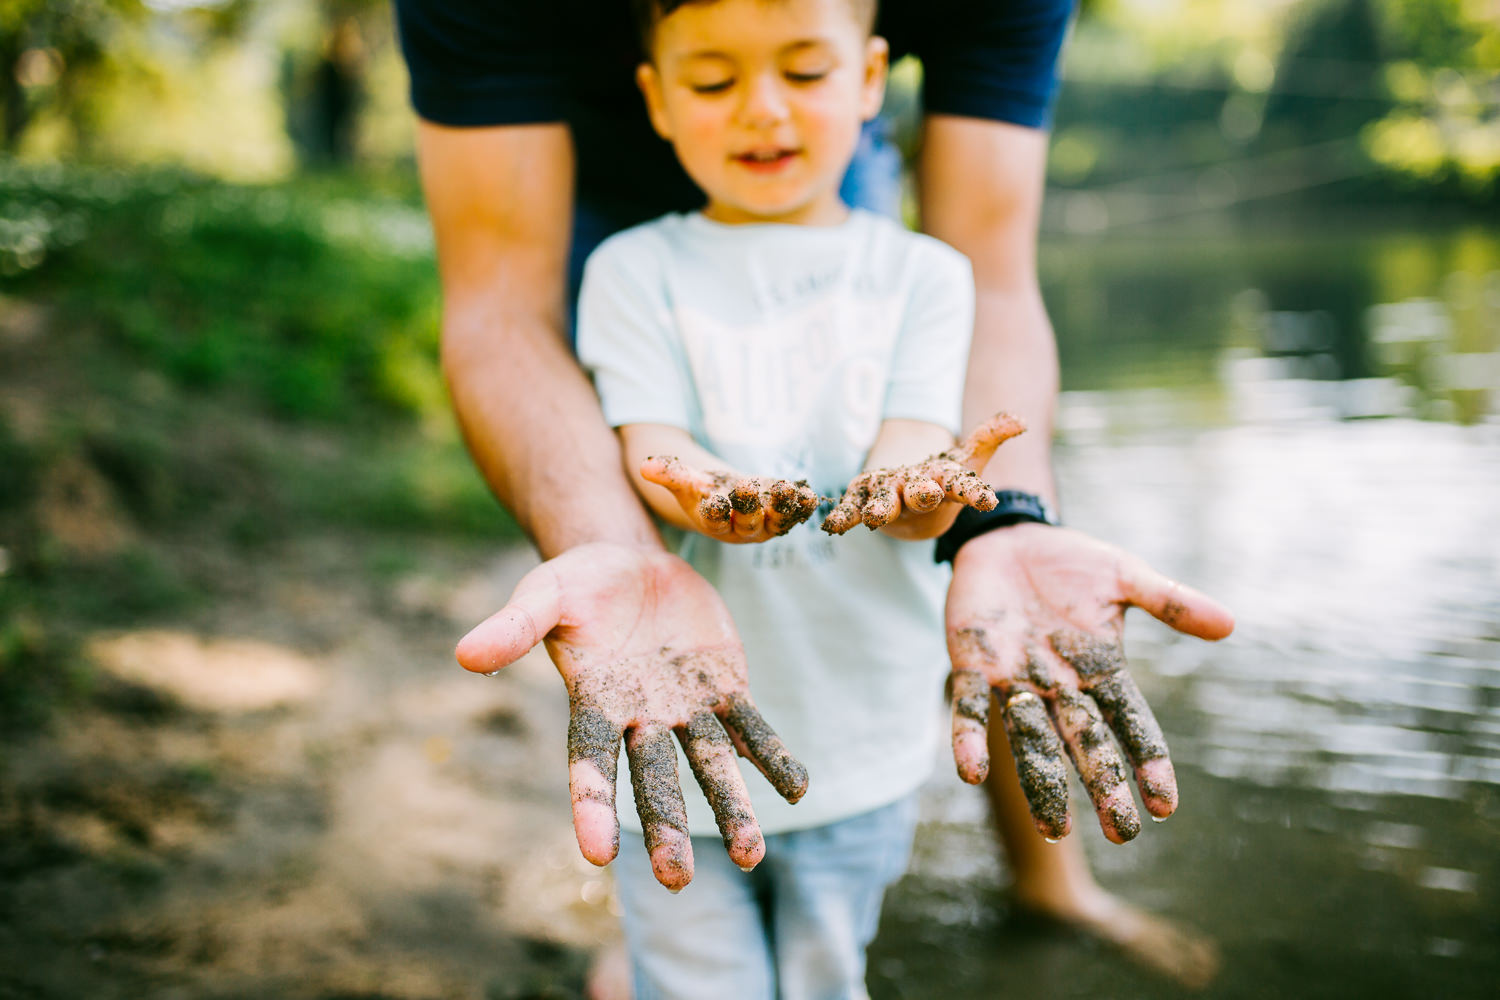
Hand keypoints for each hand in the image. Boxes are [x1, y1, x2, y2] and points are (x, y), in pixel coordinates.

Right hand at [454, 543, 807, 890]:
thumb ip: (514, 627)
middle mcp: (642, 719)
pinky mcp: (725, 687)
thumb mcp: (544, 593)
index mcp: (594, 705)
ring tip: (754, 856)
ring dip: (732, 808)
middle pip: (654, 781)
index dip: (592, 806)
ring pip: (711, 765)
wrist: (632, 562)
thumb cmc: (578, 583)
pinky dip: (772, 756)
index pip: (590, 763)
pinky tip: (797, 789)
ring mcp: (687, 708)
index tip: (596, 855)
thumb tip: (464, 656)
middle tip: (677, 881)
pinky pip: (752, 727)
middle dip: (667, 828)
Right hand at [641, 455, 819, 541]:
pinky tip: (810, 495)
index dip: (714, 511)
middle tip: (747, 487)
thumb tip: (645, 466)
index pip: (713, 520)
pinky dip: (803, 505)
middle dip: (748, 506)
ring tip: (787, 489)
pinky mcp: (785, 516)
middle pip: (747, 522)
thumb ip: (669, 473)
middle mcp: (742, 530)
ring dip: (783, 506)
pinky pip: (796, 514)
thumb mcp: (686, 480)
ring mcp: (766, 525)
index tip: (712, 500)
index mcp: (715, 524)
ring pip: (775, 520)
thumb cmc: (704, 490)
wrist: (730, 496)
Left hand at [822, 412, 1025, 535]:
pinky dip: (841, 517)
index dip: (976, 494)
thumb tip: (1021, 419)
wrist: (908, 510)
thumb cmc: (941, 481)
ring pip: (885, 506)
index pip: (965, 489)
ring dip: (880, 510)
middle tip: (926, 493)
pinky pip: (851, 511)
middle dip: (923, 495)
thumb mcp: (967, 457)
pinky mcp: (861, 501)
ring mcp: (889, 501)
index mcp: (946, 487)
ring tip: (874, 516)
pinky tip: (831, 525)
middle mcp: (918, 498)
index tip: (989, 502)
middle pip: (922, 497)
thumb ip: (990, 437)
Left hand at [945, 524, 1232, 843]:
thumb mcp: (1124, 576)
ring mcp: (1017, 681)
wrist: (1009, 537)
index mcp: (1102, 671)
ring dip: (1041, 783)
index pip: (1132, 724)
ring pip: (1031, 740)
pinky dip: (969, 738)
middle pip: (1086, 743)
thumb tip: (1230, 624)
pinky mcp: (974, 666)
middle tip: (1121, 833)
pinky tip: (970, 772)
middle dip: (1103, 786)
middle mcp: (1061, 688)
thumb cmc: (1071, 563)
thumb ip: (1170, 602)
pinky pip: (972, 708)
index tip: (1165, 806)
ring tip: (1051, 830)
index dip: (1147, 762)